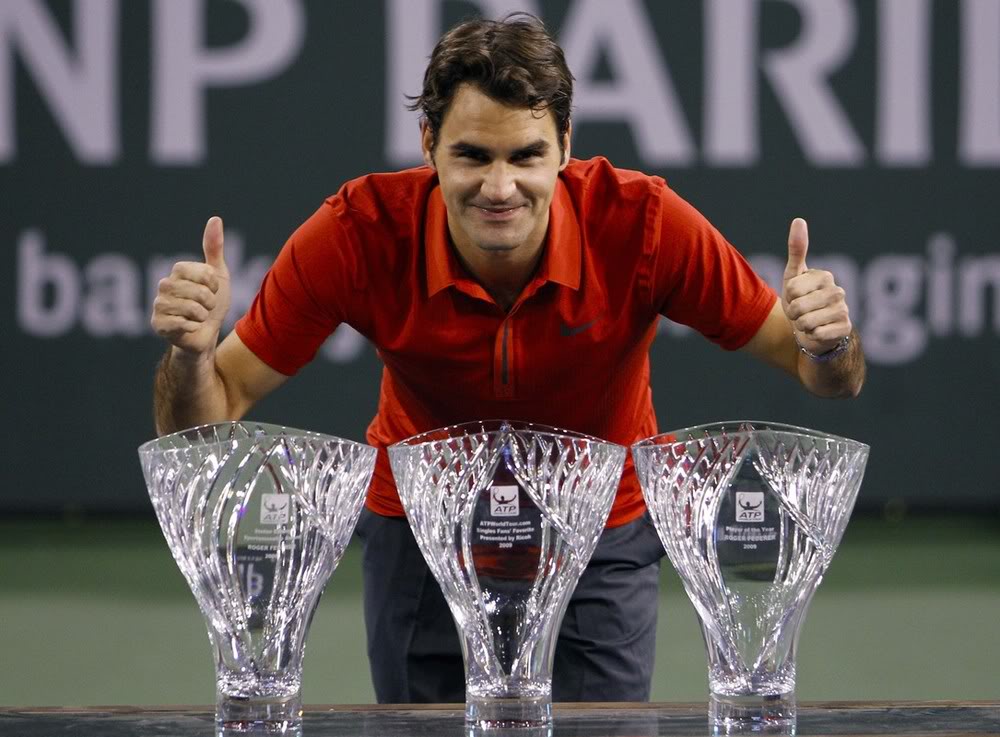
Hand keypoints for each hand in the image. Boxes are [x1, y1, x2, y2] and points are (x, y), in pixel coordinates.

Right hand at [151, 216, 231, 356]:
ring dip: (202, 315)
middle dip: (209, 302)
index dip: (212, 284)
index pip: (201, 272)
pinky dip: (193, 327)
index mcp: (178, 271)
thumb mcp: (218, 275)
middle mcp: (164, 285)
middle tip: (206, 307)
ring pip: (191, 308)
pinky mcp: (158, 324)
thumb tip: (215, 218)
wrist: (207, 334)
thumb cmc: (212, 305)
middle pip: (197, 291)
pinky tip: (189, 328)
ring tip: (198, 317)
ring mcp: (159, 305)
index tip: (212, 290)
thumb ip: (214, 248)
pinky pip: (182, 323)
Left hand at [781, 218, 850, 354]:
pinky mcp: (845, 329)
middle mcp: (838, 291)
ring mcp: (843, 310)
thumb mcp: (793, 276)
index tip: (795, 296)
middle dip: (793, 313)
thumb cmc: (801, 301)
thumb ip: (797, 249)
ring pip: (807, 322)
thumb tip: (799, 220)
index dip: (788, 296)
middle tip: (800, 312)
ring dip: (801, 325)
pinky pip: (817, 334)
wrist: (811, 331)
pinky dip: (812, 336)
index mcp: (824, 276)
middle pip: (798, 306)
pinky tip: (818, 332)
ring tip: (808, 322)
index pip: (792, 288)